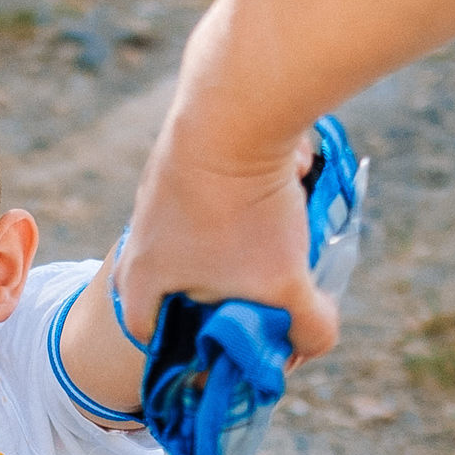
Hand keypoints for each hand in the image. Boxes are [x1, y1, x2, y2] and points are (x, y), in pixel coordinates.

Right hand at [120, 128, 337, 365]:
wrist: (239, 107)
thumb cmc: (247, 212)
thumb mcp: (286, 287)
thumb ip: (308, 329)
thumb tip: (313, 341)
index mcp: (143, 276)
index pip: (147, 331)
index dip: (182, 347)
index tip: (220, 342)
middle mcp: (141, 233)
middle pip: (177, 281)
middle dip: (220, 289)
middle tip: (258, 290)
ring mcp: (159, 188)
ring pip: (201, 234)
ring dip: (242, 239)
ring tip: (283, 232)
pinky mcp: (187, 151)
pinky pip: (220, 189)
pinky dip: (252, 193)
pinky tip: (286, 182)